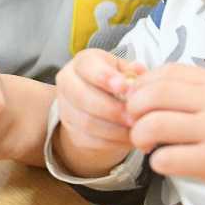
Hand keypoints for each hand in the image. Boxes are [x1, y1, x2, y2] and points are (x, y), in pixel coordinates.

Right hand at [53, 48, 143, 174]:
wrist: (100, 108)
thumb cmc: (116, 85)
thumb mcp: (125, 71)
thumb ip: (133, 72)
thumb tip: (138, 71)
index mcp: (83, 62)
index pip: (87, 66)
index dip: (105, 77)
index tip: (124, 87)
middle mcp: (68, 83)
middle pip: (82, 96)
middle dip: (111, 108)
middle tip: (133, 116)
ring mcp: (66, 109)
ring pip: (86, 121)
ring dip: (114, 128)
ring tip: (134, 128)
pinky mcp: (72, 132)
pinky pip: (90, 139)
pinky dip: (112, 141)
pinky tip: (128, 138)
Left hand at [124, 64, 204, 204]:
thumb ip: (192, 93)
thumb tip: (141, 86)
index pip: (168, 71)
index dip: (143, 84)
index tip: (137, 100)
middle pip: (154, 95)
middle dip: (133, 110)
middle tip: (135, 124)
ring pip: (154, 124)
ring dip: (140, 136)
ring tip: (146, 145)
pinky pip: (166, 158)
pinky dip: (157, 161)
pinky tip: (165, 162)